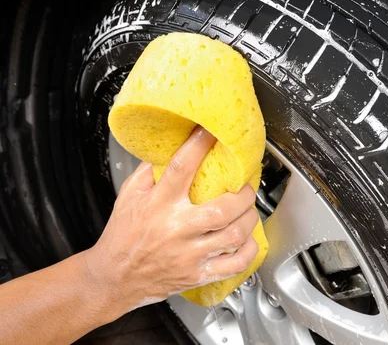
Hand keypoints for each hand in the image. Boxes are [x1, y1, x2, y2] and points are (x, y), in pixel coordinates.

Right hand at [83, 126, 258, 312]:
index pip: (182, 167)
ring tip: (248, 210)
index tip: (213, 133)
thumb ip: (150, 171)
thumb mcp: (128, 196)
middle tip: (246, 186)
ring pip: (233, 235)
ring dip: (249, 219)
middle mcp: (176, 228)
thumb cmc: (122, 236)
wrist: (114, 278)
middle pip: (222, 209)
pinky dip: (248, 251)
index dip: (200, 145)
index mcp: (158, 204)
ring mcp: (188, 254)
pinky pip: (234, 265)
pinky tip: (247, 240)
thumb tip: (172, 147)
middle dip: (243, 194)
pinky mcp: (197, 274)